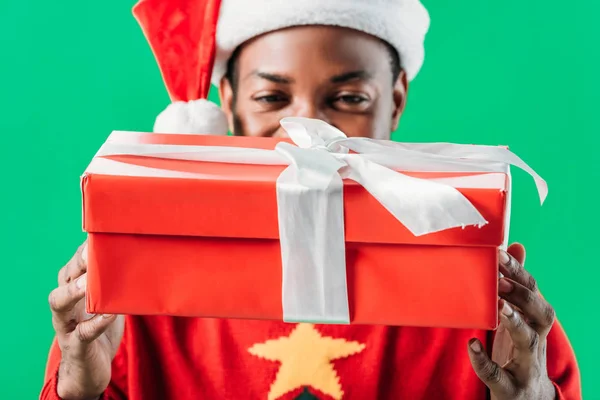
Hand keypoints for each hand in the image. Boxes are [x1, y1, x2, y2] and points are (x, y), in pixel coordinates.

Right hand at [48, 241, 124, 399]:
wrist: (90, 367)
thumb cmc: (102, 325)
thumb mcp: (109, 300)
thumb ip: (120, 281)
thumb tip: (148, 256)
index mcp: (73, 286)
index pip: (76, 261)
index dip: (86, 247)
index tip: (102, 233)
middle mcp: (65, 301)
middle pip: (65, 276)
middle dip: (78, 263)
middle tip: (93, 251)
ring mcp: (66, 323)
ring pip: (59, 302)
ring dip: (74, 290)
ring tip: (88, 281)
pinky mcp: (75, 344)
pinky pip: (82, 333)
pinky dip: (95, 323)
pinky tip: (108, 314)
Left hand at [467, 243, 556, 399]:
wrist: (526, 399)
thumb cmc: (518, 350)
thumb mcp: (520, 317)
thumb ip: (517, 285)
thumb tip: (517, 246)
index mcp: (536, 320)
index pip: (533, 291)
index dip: (518, 272)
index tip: (498, 253)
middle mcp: (538, 339)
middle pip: (540, 313)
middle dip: (523, 295)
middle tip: (501, 280)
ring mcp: (527, 364)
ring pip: (529, 341)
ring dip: (515, 322)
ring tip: (498, 306)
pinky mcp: (512, 386)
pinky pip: (498, 374)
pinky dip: (484, 361)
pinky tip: (471, 345)